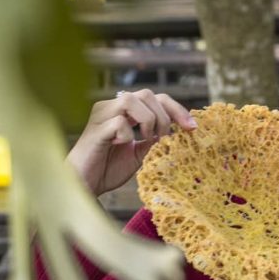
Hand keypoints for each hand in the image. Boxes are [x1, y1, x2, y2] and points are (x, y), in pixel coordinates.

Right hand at [66, 89, 196, 195]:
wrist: (86, 185)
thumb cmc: (108, 168)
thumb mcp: (140, 154)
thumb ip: (155, 141)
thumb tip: (177, 134)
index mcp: (124, 111)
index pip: (155, 98)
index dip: (177, 110)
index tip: (192, 128)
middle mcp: (112, 107)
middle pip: (147, 93)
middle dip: (164, 117)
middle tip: (164, 139)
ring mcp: (102, 115)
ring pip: (131, 100)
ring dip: (148, 121)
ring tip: (147, 140)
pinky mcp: (95, 129)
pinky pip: (119, 122)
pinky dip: (128, 135)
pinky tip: (122, 146)